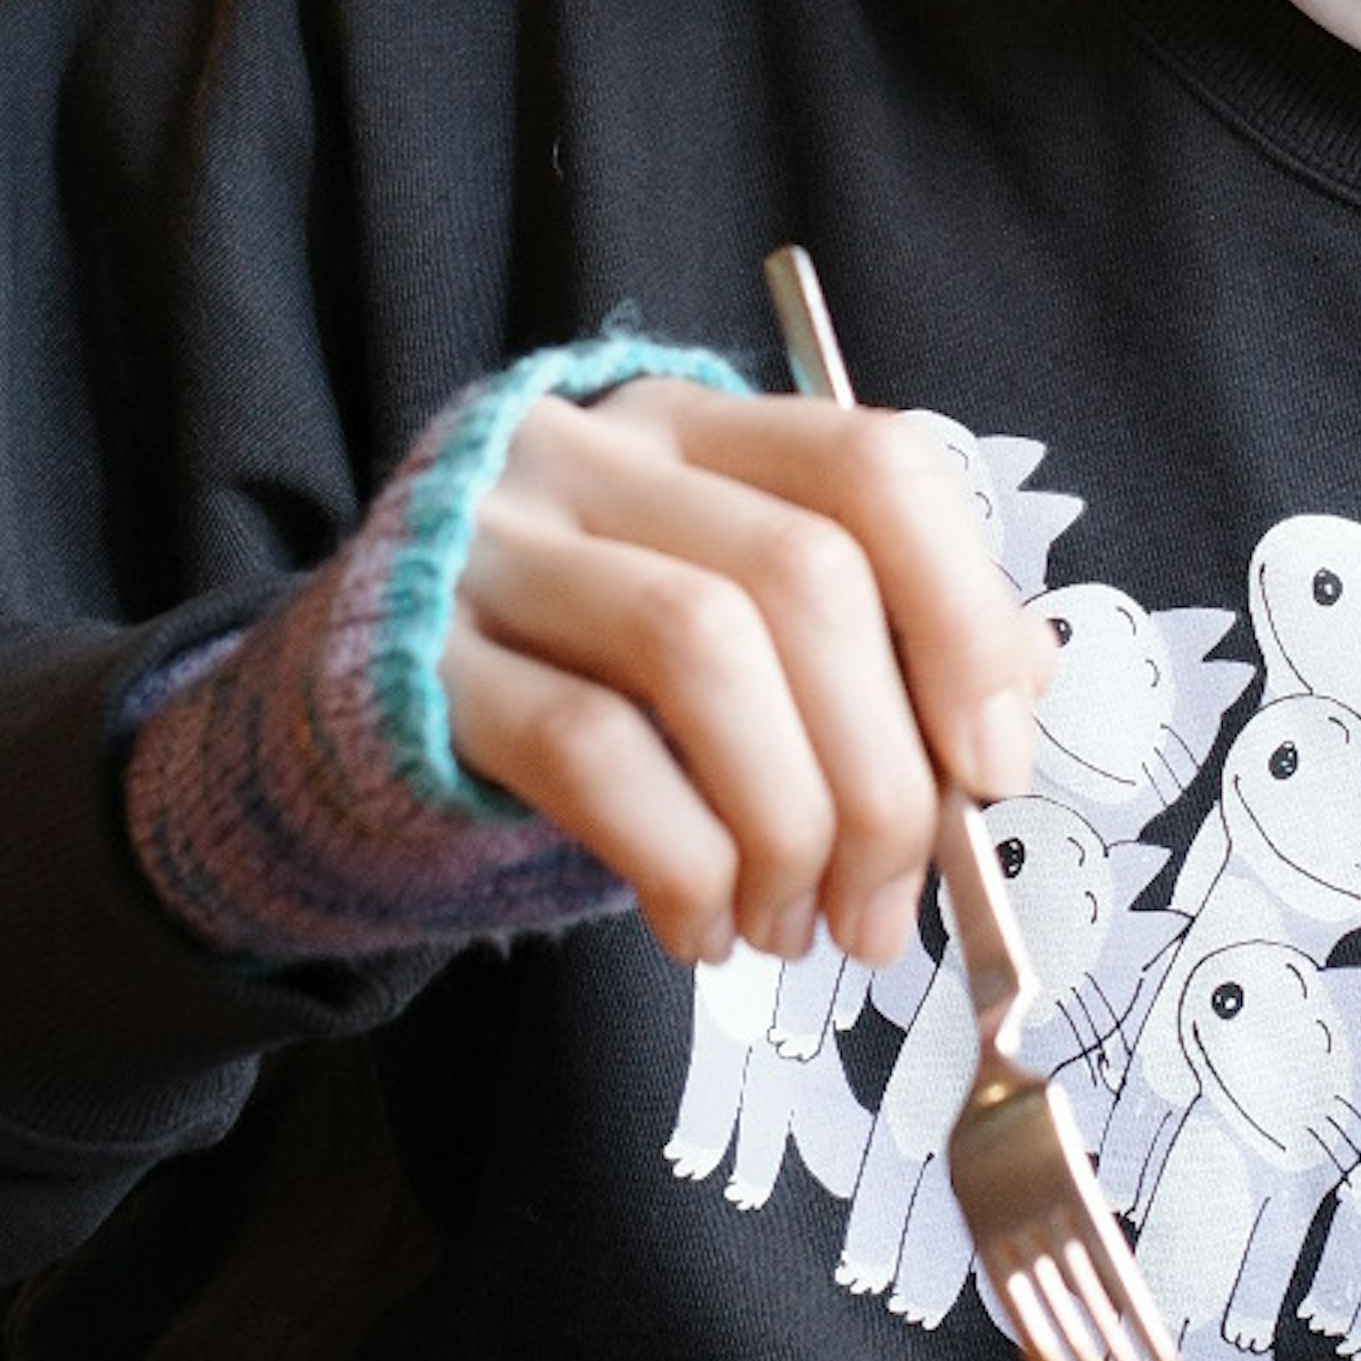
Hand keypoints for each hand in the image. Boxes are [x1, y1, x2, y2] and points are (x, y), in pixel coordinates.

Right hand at [437, 375, 1047, 978]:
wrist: (344, 729)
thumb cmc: (583, 685)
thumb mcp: (732, 634)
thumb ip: (872, 644)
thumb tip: (1016, 705)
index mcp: (699, 430)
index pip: (872, 464)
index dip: (962, 614)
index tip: (994, 770)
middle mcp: (596, 457)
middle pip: (802, 574)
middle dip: (882, 773)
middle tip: (886, 911)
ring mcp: (496, 547)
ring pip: (700, 645)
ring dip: (787, 821)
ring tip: (795, 930)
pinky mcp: (422, 661)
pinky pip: (587, 746)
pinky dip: (680, 858)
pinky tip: (702, 928)